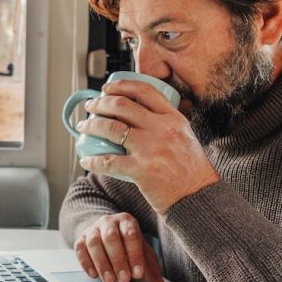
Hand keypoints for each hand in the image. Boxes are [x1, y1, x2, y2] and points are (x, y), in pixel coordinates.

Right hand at [74, 213, 165, 281]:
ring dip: (102, 263)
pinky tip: (94, 275)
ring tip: (110, 280)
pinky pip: (80, 248)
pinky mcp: (80, 238)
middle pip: (111, 237)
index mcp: (127, 221)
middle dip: (118, 260)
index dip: (135, 255)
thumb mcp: (142, 253)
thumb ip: (150, 269)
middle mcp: (108, 222)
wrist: (106, 233)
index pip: (131, 234)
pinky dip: (86, 262)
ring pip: (93, 242)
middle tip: (124, 279)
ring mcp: (93, 229)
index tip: (138, 273)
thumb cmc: (126, 244)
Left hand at [77, 79, 218, 213]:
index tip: (107, 88)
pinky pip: (108, 161)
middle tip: (90, 106)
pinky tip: (86, 160)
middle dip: (99, 103)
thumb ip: (166, 122)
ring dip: (91, 125)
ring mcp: (150, 148)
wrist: (198, 196)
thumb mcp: (185, 135)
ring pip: (111, 128)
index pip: (144, 91)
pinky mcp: (141, 169)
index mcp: (173, 118)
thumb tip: (141, 111)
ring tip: (83, 127)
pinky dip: (93, 160)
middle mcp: (161, 128)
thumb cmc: (190, 168)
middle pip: (122, 105)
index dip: (121, 85)